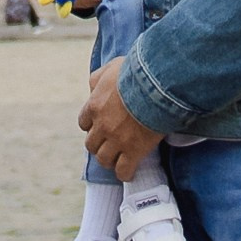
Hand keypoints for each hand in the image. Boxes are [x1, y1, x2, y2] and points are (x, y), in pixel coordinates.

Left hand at [78, 56, 154, 182]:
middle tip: (109, 144)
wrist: (156, 85)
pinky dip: (125, 173)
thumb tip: (93, 86)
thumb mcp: (111, 67)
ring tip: (117, 160)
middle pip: (91, 145)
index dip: (92, 126)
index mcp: (94, 106)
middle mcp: (102, 126)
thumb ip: (98, 78)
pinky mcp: (133, 151)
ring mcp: (117, 140)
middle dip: (99, 145)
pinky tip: (128, 172)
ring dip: (109, 160)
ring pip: (104, 159)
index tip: (99, 126)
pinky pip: (124, 170)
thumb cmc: (136, 72)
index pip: (84, 123)